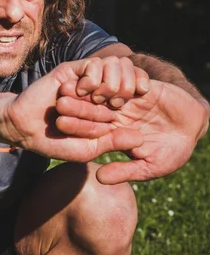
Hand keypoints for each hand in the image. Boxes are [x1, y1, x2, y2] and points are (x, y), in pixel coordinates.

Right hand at [1, 58, 145, 161]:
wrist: (25, 128)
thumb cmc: (55, 142)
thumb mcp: (88, 149)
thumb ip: (112, 143)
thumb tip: (140, 139)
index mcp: (104, 109)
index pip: (132, 95)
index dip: (140, 95)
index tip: (143, 102)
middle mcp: (96, 92)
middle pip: (126, 78)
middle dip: (127, 89)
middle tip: (118, 103)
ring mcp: (84, 80)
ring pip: (112, 67)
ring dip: (112, 81)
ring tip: (101, 98)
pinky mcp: (71, 71)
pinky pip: (92, 64)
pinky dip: (94, 75)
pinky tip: (85, 90)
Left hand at [56, 80, 208, 183]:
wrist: (195, 129)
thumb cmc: (173, 151)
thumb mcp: (150, 166)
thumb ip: (125, 171)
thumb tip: (99, 178)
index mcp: (114, 131)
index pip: (91, 128)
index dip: (76, 125)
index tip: (59, 123)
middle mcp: (117, 113)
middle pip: (93, 107)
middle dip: (78, 104)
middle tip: (59, 101)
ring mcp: (129, 98)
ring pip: (107, 91)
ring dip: (94, 88)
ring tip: (78, 85)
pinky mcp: (144, 86)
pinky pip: (130, 80)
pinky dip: (119, 80)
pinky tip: (105, 76)